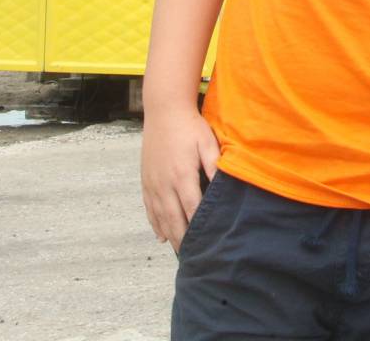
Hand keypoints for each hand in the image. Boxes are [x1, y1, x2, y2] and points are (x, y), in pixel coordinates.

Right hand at [140, 107, 221, 251]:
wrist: (164, 111)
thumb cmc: (190, 127)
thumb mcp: (207, 142)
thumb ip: (214, 165)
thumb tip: (223, 185)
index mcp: (182, 175)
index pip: (192, 209)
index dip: (200, 228)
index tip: (209, 244)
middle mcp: (165, 183)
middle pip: (174, 219)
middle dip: (184, 240)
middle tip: (195, 258)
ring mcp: (153, 183)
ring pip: (160, 217)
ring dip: (170, 236)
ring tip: (181, 253)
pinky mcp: (146, 180)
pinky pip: (149, 209)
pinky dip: (155, 224)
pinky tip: (161, 237)